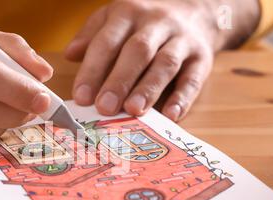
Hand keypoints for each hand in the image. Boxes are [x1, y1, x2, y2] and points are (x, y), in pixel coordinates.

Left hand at [65, 0, 217, 120]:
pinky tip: (171, 115)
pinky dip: (183, 98)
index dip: (93, 70)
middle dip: (119, 81)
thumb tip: (70, 54)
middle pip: (137, 52)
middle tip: (105, 107)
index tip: (81, 97)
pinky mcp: (202, 58)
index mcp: (128, 14)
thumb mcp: (115, 18)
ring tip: (134, 111)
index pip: (107, 42)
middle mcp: (156, 24)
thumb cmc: (144, 23)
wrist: (195, 10)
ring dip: (149, 88)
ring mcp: (182, 40)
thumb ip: (92, 36)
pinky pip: (194, 78)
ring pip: (166, 63)